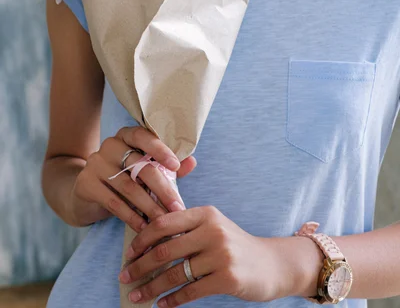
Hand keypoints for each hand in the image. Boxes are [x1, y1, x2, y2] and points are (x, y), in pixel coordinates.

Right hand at [70, 126, 196, 231]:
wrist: (86, 193)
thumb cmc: (124, 178)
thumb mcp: (144, 170)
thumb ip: (167, 166)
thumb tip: (192, 161)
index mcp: (126, 136)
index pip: (142, 136)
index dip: (159, 150)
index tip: (175, 166)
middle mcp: (110, 145)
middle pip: (140, 166)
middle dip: (162, 189)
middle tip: (178, 207)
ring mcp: (95, 163)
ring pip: (129, 187)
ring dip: (150, 207)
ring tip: (164, 222)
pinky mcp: (86, 184)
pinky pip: (114, 203)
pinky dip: (131, 217)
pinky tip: (144, 228)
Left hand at [119, 206, 280, 306]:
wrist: (271, 264)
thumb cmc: (234, 245)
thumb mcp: (213, 227)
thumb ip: (186, 229)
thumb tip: (147, 241)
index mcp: (205, 214)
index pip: (164, 223)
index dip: (142, 239)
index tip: (129, 253)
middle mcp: (212, 230)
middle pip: (165, 249)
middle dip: (140, 266)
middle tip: (124, 277)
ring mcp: (221, 254)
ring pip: (175, 274)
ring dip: (151, 288)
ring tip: (137, 296)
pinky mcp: (227, 278)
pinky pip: (190, 291)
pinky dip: (172, 300)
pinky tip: (161, 305)